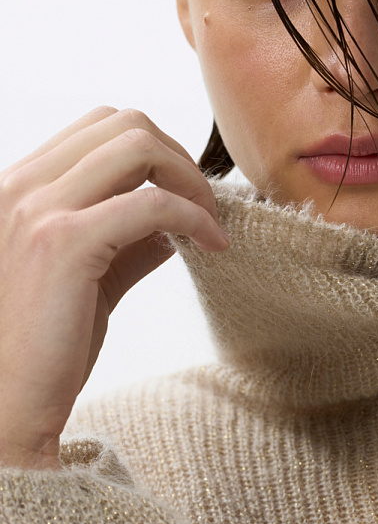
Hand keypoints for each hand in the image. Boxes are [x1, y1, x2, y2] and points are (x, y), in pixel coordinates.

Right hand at [0, 106, 229, 469]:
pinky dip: (194, 217)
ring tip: (211, 223)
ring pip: (137, 145)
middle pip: (122, 122)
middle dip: (179, 156)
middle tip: (208, 206)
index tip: (187, 194)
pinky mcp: (65, 244)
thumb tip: (177, 221)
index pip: (98, 127)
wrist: (9, 401)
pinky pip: (151, 203)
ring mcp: (39, 210)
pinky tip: (212, 246)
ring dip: (189, 178)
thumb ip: (126, 241)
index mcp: (20, 187)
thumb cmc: (45, 348)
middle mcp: (22, 186)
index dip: (157, 152)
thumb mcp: (88, 278)